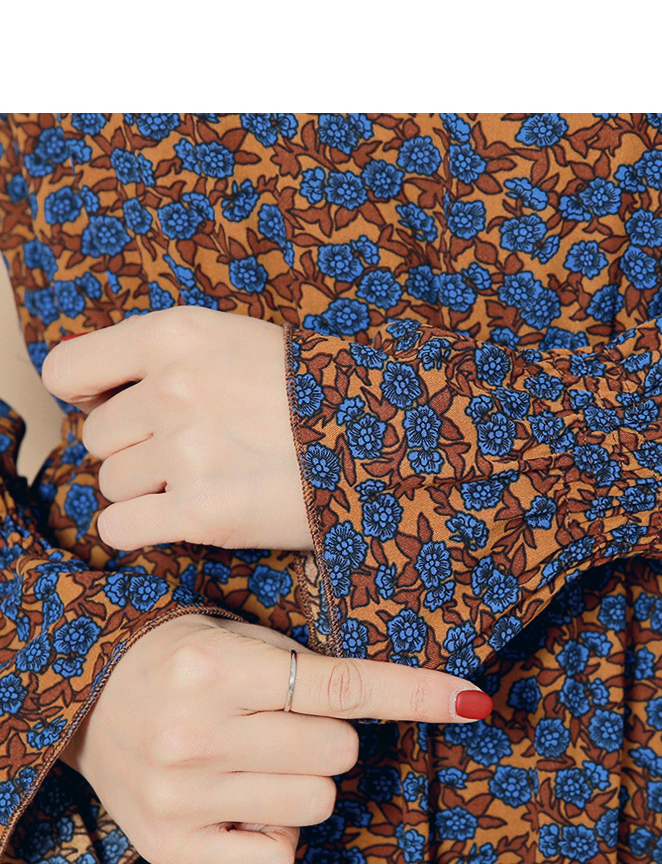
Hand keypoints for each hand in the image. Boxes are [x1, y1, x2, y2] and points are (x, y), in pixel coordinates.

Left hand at [41, 307, 312, 553]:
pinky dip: (142, 529)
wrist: (389, 437)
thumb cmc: (316, 391)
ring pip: (111, 484)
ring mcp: (186, 451)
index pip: (70, 369)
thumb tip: (95, 394)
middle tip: (191, 451)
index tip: (113, 406)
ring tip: (207, 480)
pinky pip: (120, 528)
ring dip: (147, 490)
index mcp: (177, 334)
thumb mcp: (239, 340)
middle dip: (135, 449)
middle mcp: (173, 388)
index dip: (86, 394)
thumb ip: (168, 356)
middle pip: (98, 436)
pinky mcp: (200, 512)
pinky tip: (183, 517)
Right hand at [62, 613, 492, 863]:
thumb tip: (411, 695)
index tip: (470, 700)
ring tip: (257, 761)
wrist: (85, 699)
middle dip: (328, 737)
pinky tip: (243, 804)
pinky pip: (277, 861)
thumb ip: (307, 667)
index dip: (414, 694)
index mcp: (216, 668)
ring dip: (305, 784)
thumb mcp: (236, 639)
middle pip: (337, 752)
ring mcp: (183, 795)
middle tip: (284, 722)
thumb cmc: (179, 660)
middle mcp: (197, 732)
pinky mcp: (173, 846)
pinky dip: (276, 836)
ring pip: (315, 803)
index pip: (342, 687)